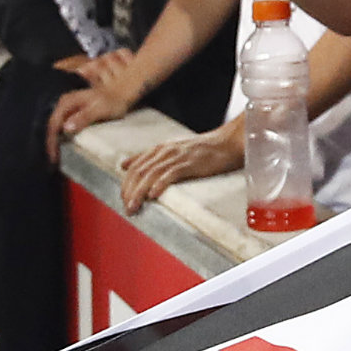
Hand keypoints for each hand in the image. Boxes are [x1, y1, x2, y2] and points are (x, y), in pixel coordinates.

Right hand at [49, 53, 151, 148]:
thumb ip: (83, 117)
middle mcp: (65, 103)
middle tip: (54, 160)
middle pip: (52, 126)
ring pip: (56, 126)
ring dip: (55, 140)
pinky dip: (62, 137)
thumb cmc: (113, 101)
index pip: (54, 124)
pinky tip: (65, 145)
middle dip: (51, 143)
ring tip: (57, 155)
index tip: (54, 156)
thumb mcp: (100, 109)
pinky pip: (63, 125)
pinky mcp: (74, 112)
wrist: (123, 93)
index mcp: (68, 102)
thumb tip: (66, 127)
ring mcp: (69, 107)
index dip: (52, 141)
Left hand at [124, 119, 244, 206]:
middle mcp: (165, 151)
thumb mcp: (171, 150)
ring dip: (139, 192)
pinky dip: (160, 184)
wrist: (227, 142)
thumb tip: (124, 165)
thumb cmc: (202, 150)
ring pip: (151, 174)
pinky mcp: (189, 163)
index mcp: (159, 149)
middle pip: (140, 171)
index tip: (123, 198)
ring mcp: (177, 156)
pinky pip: (171, 174)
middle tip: (126, 207)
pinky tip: (153, 195)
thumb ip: (148, 158)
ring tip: (134, 206)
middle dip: (129, 190)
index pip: (135, 166)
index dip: (126, 183)